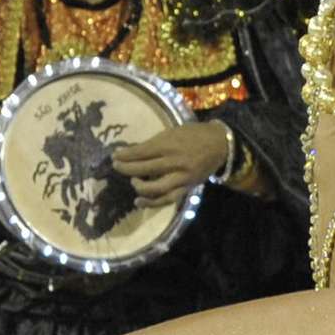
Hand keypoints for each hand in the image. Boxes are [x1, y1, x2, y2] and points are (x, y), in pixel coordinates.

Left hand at [111, 119, 235, 201]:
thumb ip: (155, 143)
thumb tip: (133, 151)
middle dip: (126, 168)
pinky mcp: (186, 187)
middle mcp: (174, 161)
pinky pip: (167, 198)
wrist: (220, 145)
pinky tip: (139, 201)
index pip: (141, 152)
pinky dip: (152, 202)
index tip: (114, 156)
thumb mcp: (173, 132)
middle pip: (144, 168)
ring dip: (139, 186)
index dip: (125, 155)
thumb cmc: (194, 134)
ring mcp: (181, 176)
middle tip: (116, 166)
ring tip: (132, 181)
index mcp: (169, 144)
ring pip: (154, 187)